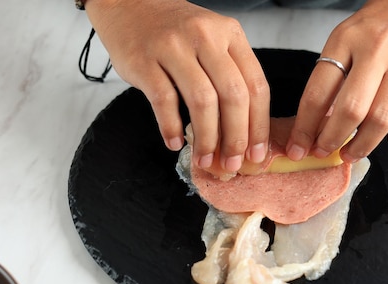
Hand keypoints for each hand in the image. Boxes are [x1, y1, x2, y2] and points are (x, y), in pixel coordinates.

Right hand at [85, 0, 270, 172]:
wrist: (128, 4)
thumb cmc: (175, 32)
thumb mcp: (211, 41)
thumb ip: (229, 76)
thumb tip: (243, 134)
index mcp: (230, 34)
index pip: (256, 85)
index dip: (259, 125)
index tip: (257, 154)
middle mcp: (205, 36)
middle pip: (233, 96)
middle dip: (236, 138)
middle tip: (232, 164)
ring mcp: (173, 47)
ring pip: (202, 101)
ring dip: (206, 138)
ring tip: (205, 159)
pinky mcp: (144, 60)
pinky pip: (163, 101)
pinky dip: (171, 127)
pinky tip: (175, 142)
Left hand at [287, 0, 387, 162]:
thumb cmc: (379, 27)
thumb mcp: (345, 40)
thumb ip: (332, 78)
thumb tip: (315, 127)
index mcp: (346, 40)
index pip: (317, 93)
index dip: (305, 128)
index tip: (297, 148)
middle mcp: (377, 49)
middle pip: (350, 110)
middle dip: (332, 140)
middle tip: (324, 152)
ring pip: (382, 119)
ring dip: (363, 145)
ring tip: (351, 153)